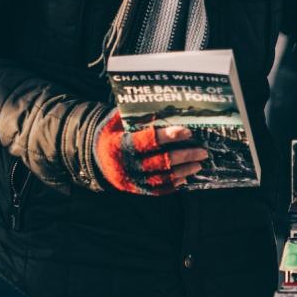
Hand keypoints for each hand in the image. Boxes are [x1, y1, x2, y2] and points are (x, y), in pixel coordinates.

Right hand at [92, 111, 208, 194]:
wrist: (94, 156)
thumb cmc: (112, 133)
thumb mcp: (118, 121)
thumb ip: (138, 115)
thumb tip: (166, 105)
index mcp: (119, 144)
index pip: (147, 141)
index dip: (168, 136)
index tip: (188, 132)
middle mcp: (124, 165)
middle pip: (160, 162)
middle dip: (184, 156)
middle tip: (203, 152)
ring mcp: (130, 180)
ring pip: (161, 178)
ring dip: (183, 171)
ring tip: (199, 164)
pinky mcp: (134, 189)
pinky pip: (156, 190)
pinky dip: (172, 185)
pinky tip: (185, 178)